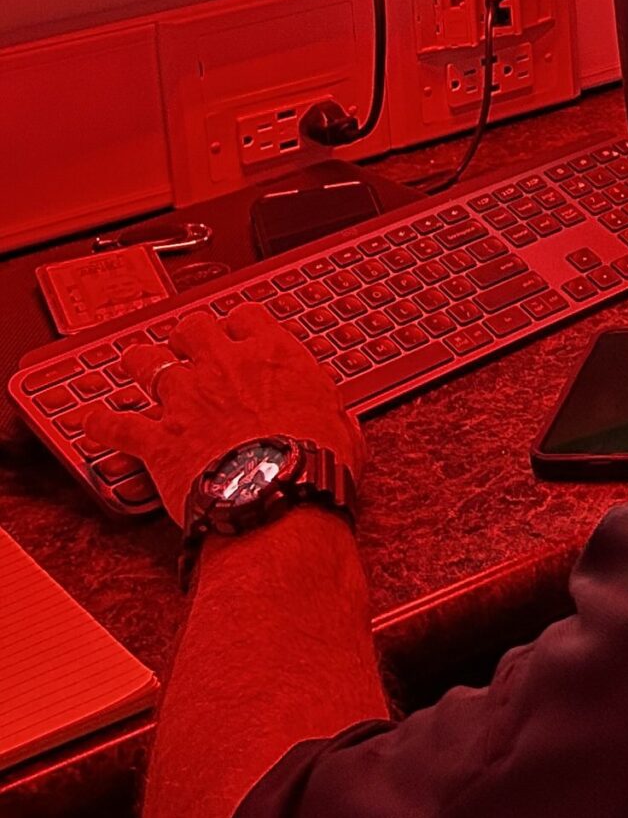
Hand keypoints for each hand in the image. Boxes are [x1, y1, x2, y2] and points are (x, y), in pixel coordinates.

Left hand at [84, 308, 362, 522]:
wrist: (275, 500)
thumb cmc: (315, 466)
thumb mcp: (343, 429)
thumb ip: (331, 413)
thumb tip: (339, 420)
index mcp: (275, 356)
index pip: (248, 317)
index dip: (240, 327)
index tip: (238, 337)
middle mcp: (225, 366)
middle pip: (193, 326)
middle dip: (188, 336)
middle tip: (189, 348)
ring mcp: (185, 398)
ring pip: (145, 360)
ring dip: (139, 363)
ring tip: (135, 365)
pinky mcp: (156, 437)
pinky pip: (114, 424)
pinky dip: (101, 424)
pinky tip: (93, 422)